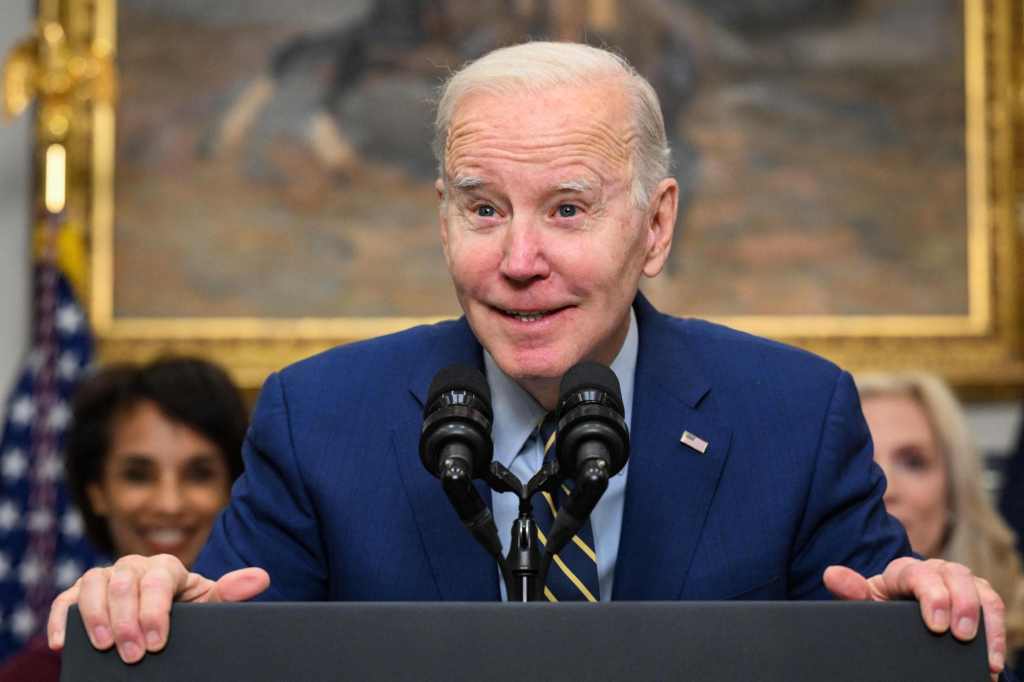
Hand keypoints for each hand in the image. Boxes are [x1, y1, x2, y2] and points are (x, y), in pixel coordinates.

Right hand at [47, 554, 269, 662]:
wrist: (165, 618)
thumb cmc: (188, 611)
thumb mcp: (208, 605)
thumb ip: (231, 592)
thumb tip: (261, 578)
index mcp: (165, 567)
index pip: (157, 580)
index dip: (155, 610)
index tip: (157, 641)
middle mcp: (132, 567)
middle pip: (123, 582)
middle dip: (127, 620)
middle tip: (133, 654)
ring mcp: (105, 578)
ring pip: (92, 584)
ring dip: (95, 616)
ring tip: (103, 646)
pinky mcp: (80, 595)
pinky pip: (65, 600)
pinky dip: (62, 618)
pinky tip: (62, 642)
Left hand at [824, 557, 1005, 678]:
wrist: (897, 617)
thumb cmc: (880, 609)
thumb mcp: (865, 603)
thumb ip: (851, 591)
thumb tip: (832, 574)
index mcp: (904, 570)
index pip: (919, 573)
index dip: (932, 596)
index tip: (936, 625)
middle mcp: (936, 571)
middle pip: (956, 576)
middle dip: (963, 606)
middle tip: (961, 636)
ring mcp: (960, 584)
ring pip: (980, 589)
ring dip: (986, 620)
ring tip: (986, 655)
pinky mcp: (978, 598)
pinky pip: (994, 607)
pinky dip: (997, 632)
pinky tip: (993, 659)